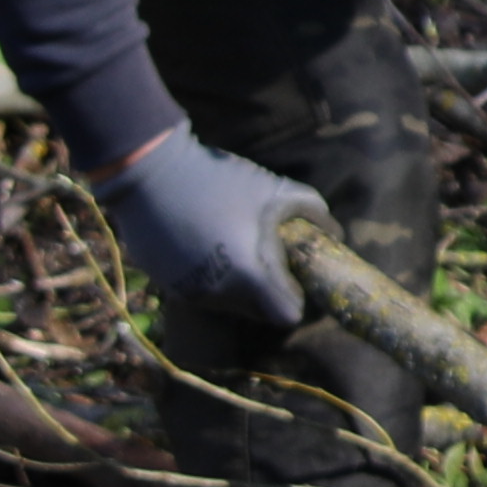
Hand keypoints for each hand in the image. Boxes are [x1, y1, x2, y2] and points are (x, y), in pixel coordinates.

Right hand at [99, 133, 326, 328]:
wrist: (150, 172)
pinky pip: (198, 289)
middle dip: (267, 290)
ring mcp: (188, 292)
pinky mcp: (165, 284)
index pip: (287, 315)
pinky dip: (208, 274)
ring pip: (226, 302)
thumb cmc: (220, 180)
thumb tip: (336, 235)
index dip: (297, 299)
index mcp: (249, 277)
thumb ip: (315, 213)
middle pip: (256, 311)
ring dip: (236, 283)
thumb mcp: (276, 190)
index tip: (294, 276)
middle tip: (267, 257)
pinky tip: (204, 240)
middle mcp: (217, 295)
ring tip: (233, 242)